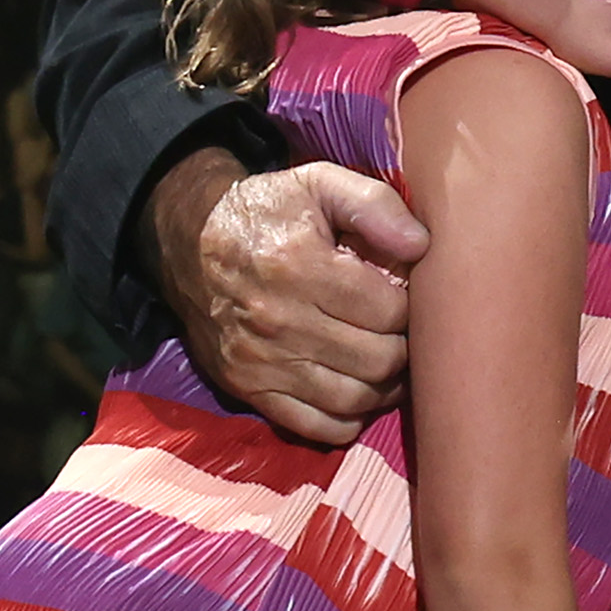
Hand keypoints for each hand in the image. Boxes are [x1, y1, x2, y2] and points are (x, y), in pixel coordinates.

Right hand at [149, 149, 425, 441]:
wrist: (189, 240)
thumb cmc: (267, 211)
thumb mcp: (319, 183)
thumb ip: (375, 205)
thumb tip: (421, 246)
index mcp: (299, 265)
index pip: (389, 311)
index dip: (410, 308)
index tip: (405, 298)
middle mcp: (278, 320)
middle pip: (378, 360)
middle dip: (403, 349)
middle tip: (401, 334)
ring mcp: (261, 361)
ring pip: (353, 399)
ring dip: (383, 388)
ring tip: (387, 362)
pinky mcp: (247, 388)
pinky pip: (315, 426)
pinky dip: (346, 419)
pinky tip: (355, 392)